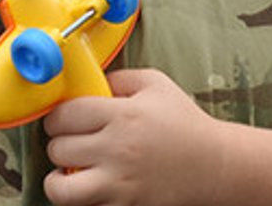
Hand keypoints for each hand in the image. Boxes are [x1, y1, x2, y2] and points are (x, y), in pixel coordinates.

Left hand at [43, 69, 224, 205]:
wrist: (214, 165)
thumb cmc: (184, 123)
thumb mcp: (156, 85)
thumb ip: (118, 78)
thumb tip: (87, 84)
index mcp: (123, 115)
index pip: (64, 114)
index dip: (57, 116)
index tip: (64, 120)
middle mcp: (117, 149)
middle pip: (58, 148)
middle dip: (60, 144)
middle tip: (72, 143)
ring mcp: (120, 183)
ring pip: (61, 189)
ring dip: (59, 180)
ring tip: (69, 173)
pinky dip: (83, 199)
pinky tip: (92, 187)